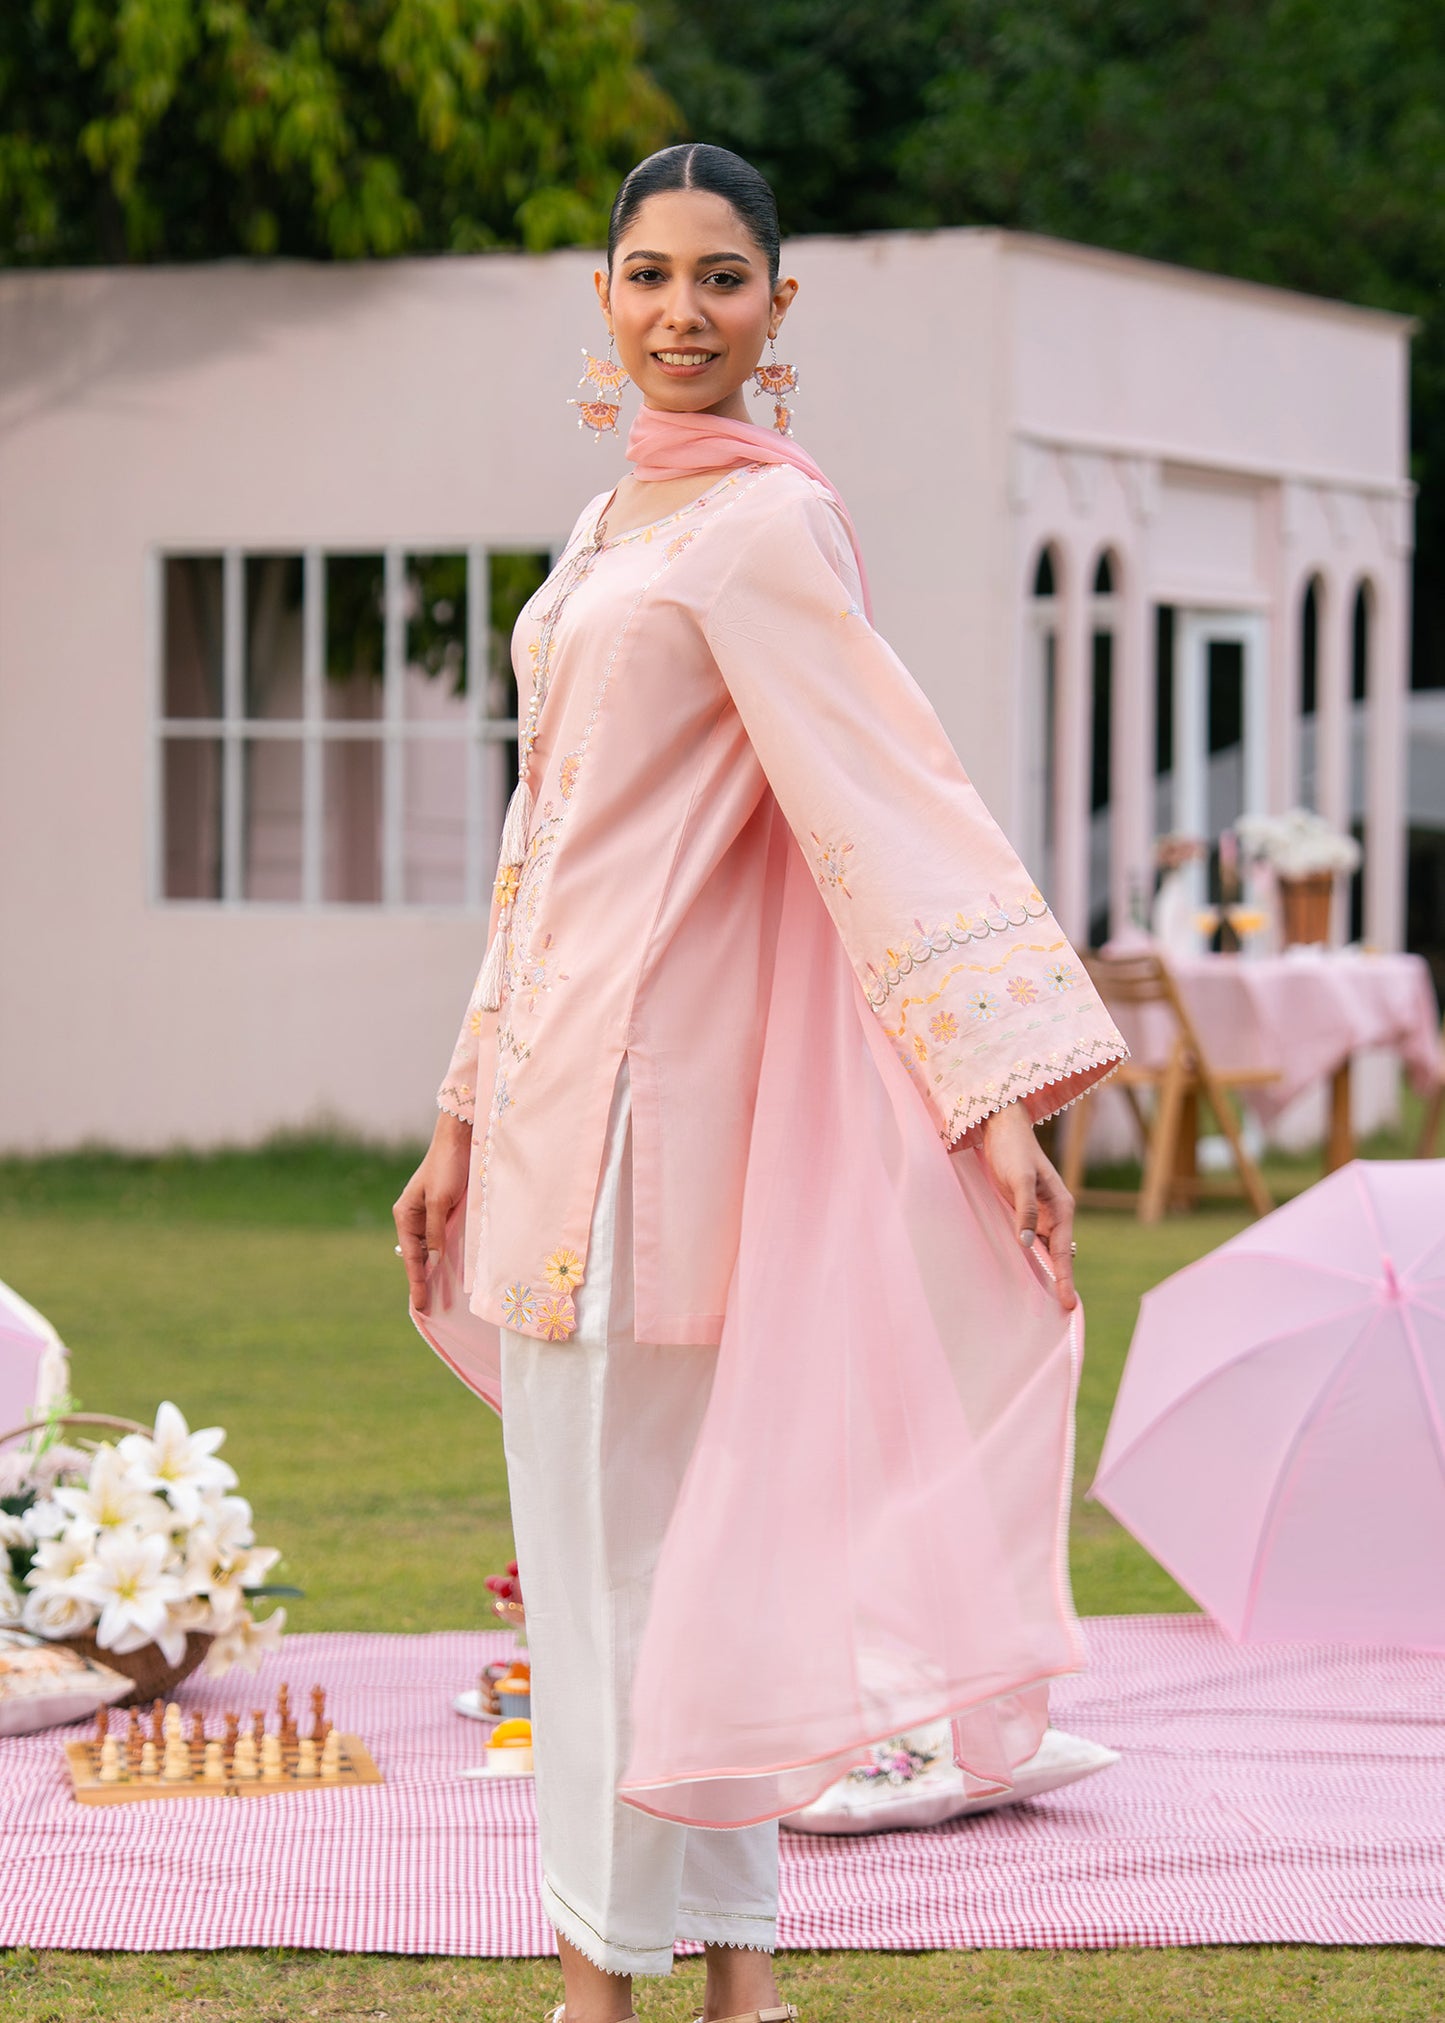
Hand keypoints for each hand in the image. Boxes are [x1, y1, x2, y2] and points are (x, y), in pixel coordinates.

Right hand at [393, 1110, 471, 1314]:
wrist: (460, 1140)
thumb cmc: (447, 1167)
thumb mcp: (440, 1201)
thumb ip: (436, 1232)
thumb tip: (434, 1260)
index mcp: (405, 1215)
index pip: (410, 1257)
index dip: (416, 1282)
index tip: (419, 1305)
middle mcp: (414, 1218)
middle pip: (417, 1257)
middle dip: (421, 1280)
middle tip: (427, 1309)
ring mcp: (429, 1215)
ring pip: (429, 1250)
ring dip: (434, 1271)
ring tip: (438, 1296)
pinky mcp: (444, 1211)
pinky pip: (441, 1239)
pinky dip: (443, 1255)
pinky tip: (449, 1270)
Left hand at [979, 1103, 1076, 1311]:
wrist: (1002, 1128)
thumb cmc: (1014, 1150)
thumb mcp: (1020, 1180)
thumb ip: (1025, 1211)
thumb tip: (1027, 1244)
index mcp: (1062, 1208)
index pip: (1064, 1252)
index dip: (1066, 1278)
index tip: (1069, 1304)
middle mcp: (1054, 1215)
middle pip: (1059, 1256)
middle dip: (1062, 1281)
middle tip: (1062, 1312)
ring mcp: (1040, 1215)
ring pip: (1045, 1250)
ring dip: (1047, 1272)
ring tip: (1048, 1303)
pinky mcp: (1024, 1212)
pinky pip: (1030, 1240)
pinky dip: (1031, 1257)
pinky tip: (1027, 1273)